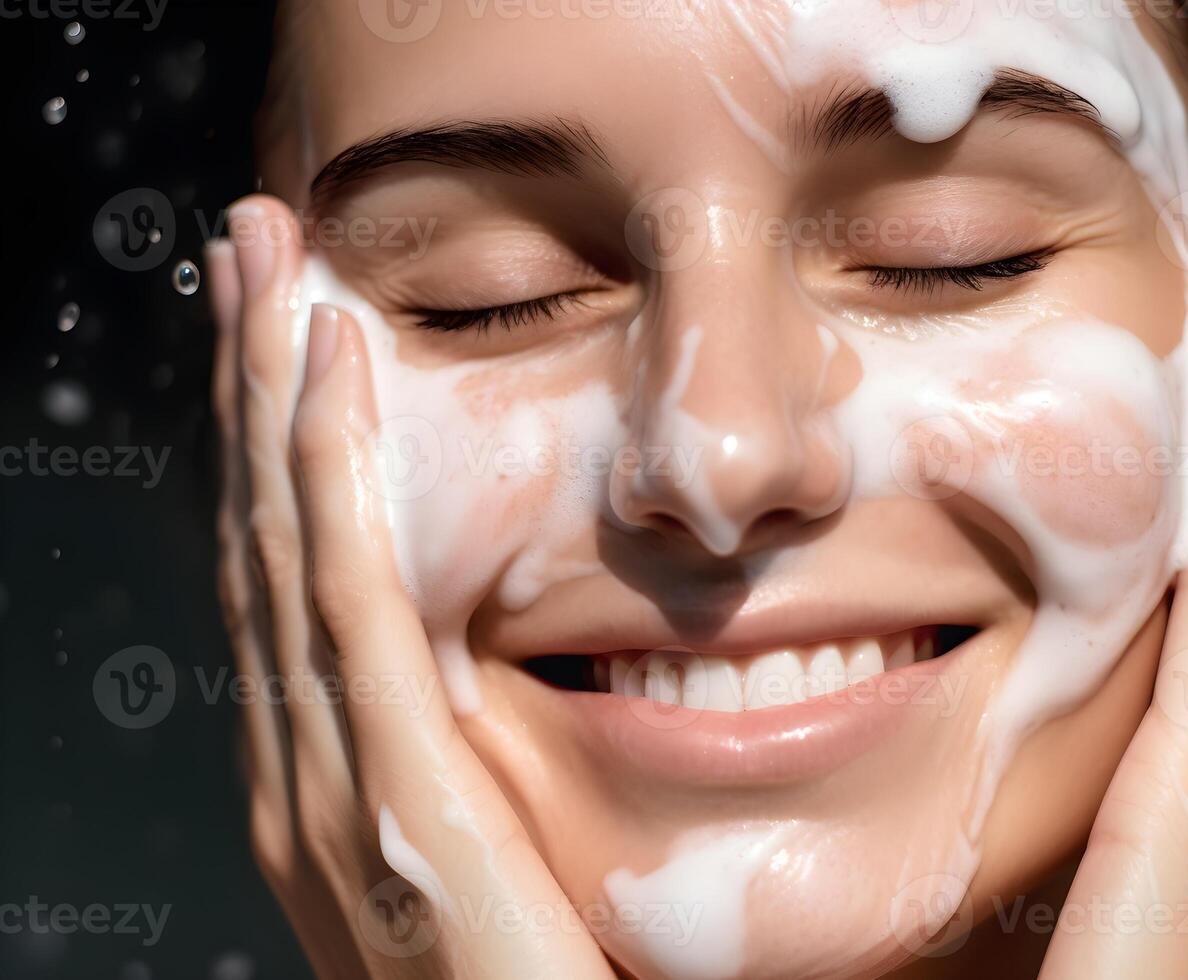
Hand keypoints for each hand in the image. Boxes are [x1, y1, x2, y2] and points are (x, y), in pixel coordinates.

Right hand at [208, 197, 613, 978]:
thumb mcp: (485, 858)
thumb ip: (464, 764)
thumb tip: (489, 670)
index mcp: (331, 778)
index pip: (294, 574)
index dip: (278, 442)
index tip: (285, 327)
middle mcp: (304, 771)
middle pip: (266, 537)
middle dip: (251, 385)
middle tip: (247, 248)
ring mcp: (330, 786)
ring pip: (288, 544)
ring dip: (274, 394)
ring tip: (266, 267)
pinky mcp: (394, 801)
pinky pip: (351, 602)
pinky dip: (330, 474)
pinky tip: (332, 370)